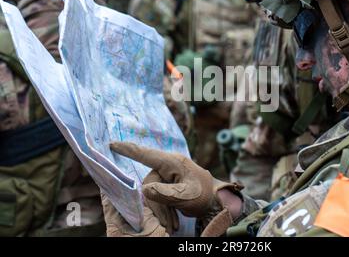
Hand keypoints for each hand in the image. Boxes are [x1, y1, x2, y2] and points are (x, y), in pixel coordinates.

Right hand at [109, 142, 243, 234]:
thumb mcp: (186, 195)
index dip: (128, 149)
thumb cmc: (203, 195)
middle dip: (157, 205)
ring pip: (152, 192)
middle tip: (167, 225)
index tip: (112, 144)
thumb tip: (145, 189)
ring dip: (161, 210)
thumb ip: (165, 192)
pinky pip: (158, 195)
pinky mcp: (169, 183)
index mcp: (172, 163)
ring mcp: (168, 174)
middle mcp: (168, 166)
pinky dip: (164, 208)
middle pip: (149, 183)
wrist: (216, 201)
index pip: (146, 154)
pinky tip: (172, 220)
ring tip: (172, 225)